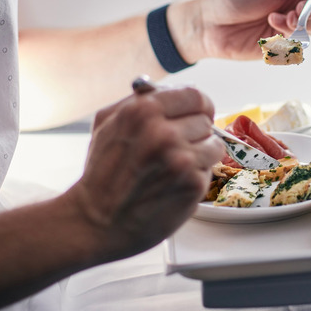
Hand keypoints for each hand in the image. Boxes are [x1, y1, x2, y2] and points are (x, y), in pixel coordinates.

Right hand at [66, 86, 224, 259]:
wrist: (97, 221)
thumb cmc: (102, 173)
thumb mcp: (107, 123)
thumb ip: (139, 100)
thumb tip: (173, 89)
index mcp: (143, 110)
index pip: (195, 95)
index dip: (198, 106)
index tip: (196, 115)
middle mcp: (164, 132)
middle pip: (206, 120)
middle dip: (194, 132)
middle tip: (176, 148)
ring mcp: (181, 159)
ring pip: (214, 144)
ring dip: (200, 155)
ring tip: (175, 167)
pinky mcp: (193, 184)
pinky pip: (210, 169)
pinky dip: (196, 176)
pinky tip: (174, 183)